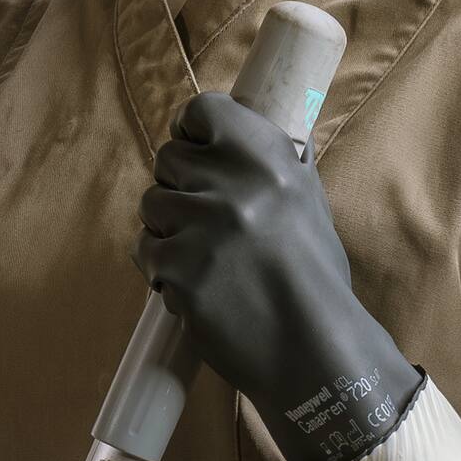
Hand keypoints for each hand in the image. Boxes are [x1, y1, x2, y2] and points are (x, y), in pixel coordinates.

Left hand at [136, 91, 421, 460]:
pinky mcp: (177, 266)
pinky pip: (144, 249)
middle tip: (208, 224)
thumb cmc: (315, 280)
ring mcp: (202, 224)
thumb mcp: (309, 204)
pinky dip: (162, 270)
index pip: (202, 110)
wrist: (314, 351)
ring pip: (151, 204)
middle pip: (168, 158)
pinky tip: (196, 287)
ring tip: (207, 260)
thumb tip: (252, 124)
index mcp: (269, 157)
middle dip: (180, 188)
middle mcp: (234, 182)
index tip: (198, 154)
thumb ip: (278, 164)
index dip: (193, 133)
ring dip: (169, 230)